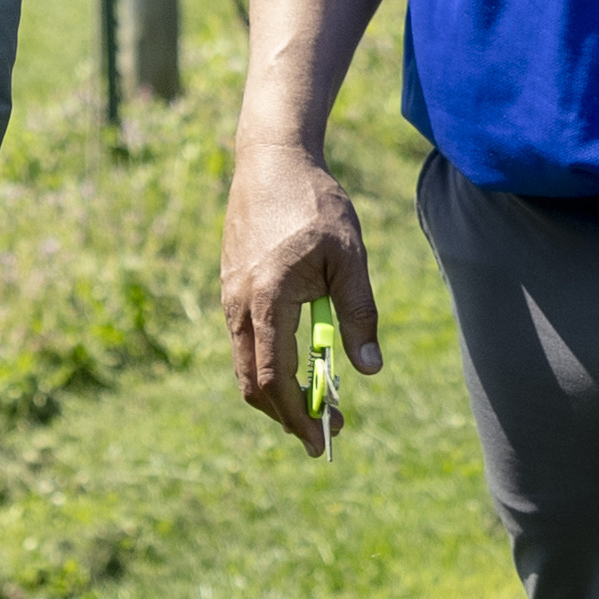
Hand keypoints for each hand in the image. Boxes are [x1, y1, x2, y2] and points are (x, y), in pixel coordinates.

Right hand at [218, 141, 380, 459]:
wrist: (270, 159)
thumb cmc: (315, 204)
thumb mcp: (350, 257)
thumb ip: (359, 314)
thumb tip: (369, 370)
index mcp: (267, 299)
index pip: (275, 378)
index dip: (298, 415)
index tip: (323, 439)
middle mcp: (238, 305)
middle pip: (253, 383)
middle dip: (287, 414)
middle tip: (325, 430)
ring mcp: (229, 297)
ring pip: (246, 364)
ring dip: (278, 392)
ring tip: (317, 403)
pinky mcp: (231, 288)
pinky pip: (245, 342)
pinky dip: (268, 365)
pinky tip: (299, 362)